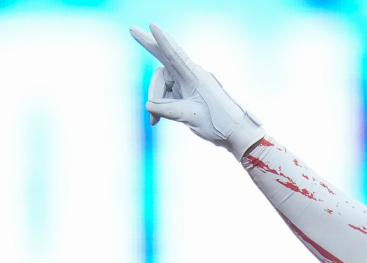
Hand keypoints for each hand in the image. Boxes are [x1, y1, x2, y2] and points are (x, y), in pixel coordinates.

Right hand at [128, 24, 264, 158]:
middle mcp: (190, 76)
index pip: (174, 55)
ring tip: (154, 121)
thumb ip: (166, 110)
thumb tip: (148, 104)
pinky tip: (155, 121)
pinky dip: (160, 106)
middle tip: (132, 29)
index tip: (152, 25)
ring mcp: (188, 84)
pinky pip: (167, 95)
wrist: (234, 134)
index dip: (162, 40)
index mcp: (194, 77)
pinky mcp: (186, 94)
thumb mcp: (189, 117)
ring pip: (162, 84)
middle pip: (164, 60)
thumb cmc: (218, 123)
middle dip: (148, 45)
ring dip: (155, 101)